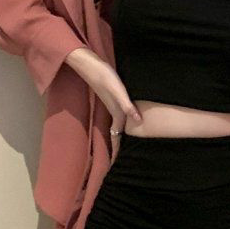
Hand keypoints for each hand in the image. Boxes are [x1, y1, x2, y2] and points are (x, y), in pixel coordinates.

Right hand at [66, 50, 141, 164]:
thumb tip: (138, 121)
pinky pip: (118, 113)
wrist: (90, 64)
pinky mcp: (111, 96)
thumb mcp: (119, 91)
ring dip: (119, 134)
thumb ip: (128, 106)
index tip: (115, 163)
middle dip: (118, 145)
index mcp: (117, 111)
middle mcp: (114, 109)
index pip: (117, 135)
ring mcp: (112, 103)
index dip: (117, 149)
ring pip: (118, 123)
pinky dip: (120, 120)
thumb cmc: (105, 77)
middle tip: (120, 158)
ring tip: (122, 144)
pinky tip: (125, 118)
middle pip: (118, 132)